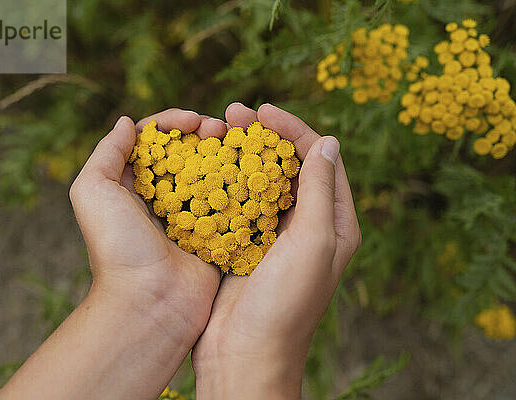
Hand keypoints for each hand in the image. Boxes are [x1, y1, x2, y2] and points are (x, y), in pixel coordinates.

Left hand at [69, 109, 227, 394]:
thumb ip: (106, 152)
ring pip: (211, 173)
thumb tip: (128, 122)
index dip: (172, 123)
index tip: (193, 119)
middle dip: (204, 133)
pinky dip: (240, 184)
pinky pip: (230, 202)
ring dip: (224, 154)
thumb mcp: (93, 191)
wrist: (150, 302)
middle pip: (185, 152)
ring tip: (239, 145)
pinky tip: (252, 171)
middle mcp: (161, 198)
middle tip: (221, 129)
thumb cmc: (117, 247)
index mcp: (132, 185)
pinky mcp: (214, 234)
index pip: (154, 141)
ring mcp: (191, 216)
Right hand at [192, 103, 361, 398]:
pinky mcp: (245, 245)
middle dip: (265, 136)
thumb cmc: (285, 304)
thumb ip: (318, 191)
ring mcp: (274, 236)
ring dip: (243, 154)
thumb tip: (327, 141)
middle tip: (235, 114)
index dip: (295, 130)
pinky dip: (226, 181)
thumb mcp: (312, 242)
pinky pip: (239, 204)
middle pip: (290, 166)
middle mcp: (307, 226)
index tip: (264, 112)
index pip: (320, 160)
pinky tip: (207, 166)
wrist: (245, 354)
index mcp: (334, 223)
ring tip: (218, 130)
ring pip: (262, 182)